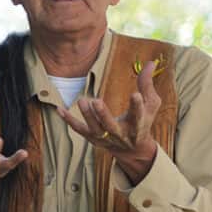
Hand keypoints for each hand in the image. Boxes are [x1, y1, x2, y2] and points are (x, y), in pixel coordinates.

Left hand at [57, 59, 160, 182]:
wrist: (132, 148)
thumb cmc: (142, 121)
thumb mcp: (151, 104)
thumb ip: (147, 84)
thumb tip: (151, 62)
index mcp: (138, 125)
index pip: (139, 115)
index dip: (137, 106)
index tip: (136, 94)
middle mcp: (121, 134)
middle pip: (110, 126)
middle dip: (103, 115)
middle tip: (96, 101)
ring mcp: (106, 138)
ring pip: (94, 129)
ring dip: (87, 116)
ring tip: (82, 101)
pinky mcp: (93, 138)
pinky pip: (79, 129)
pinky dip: (69, 120)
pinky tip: (60, 109)